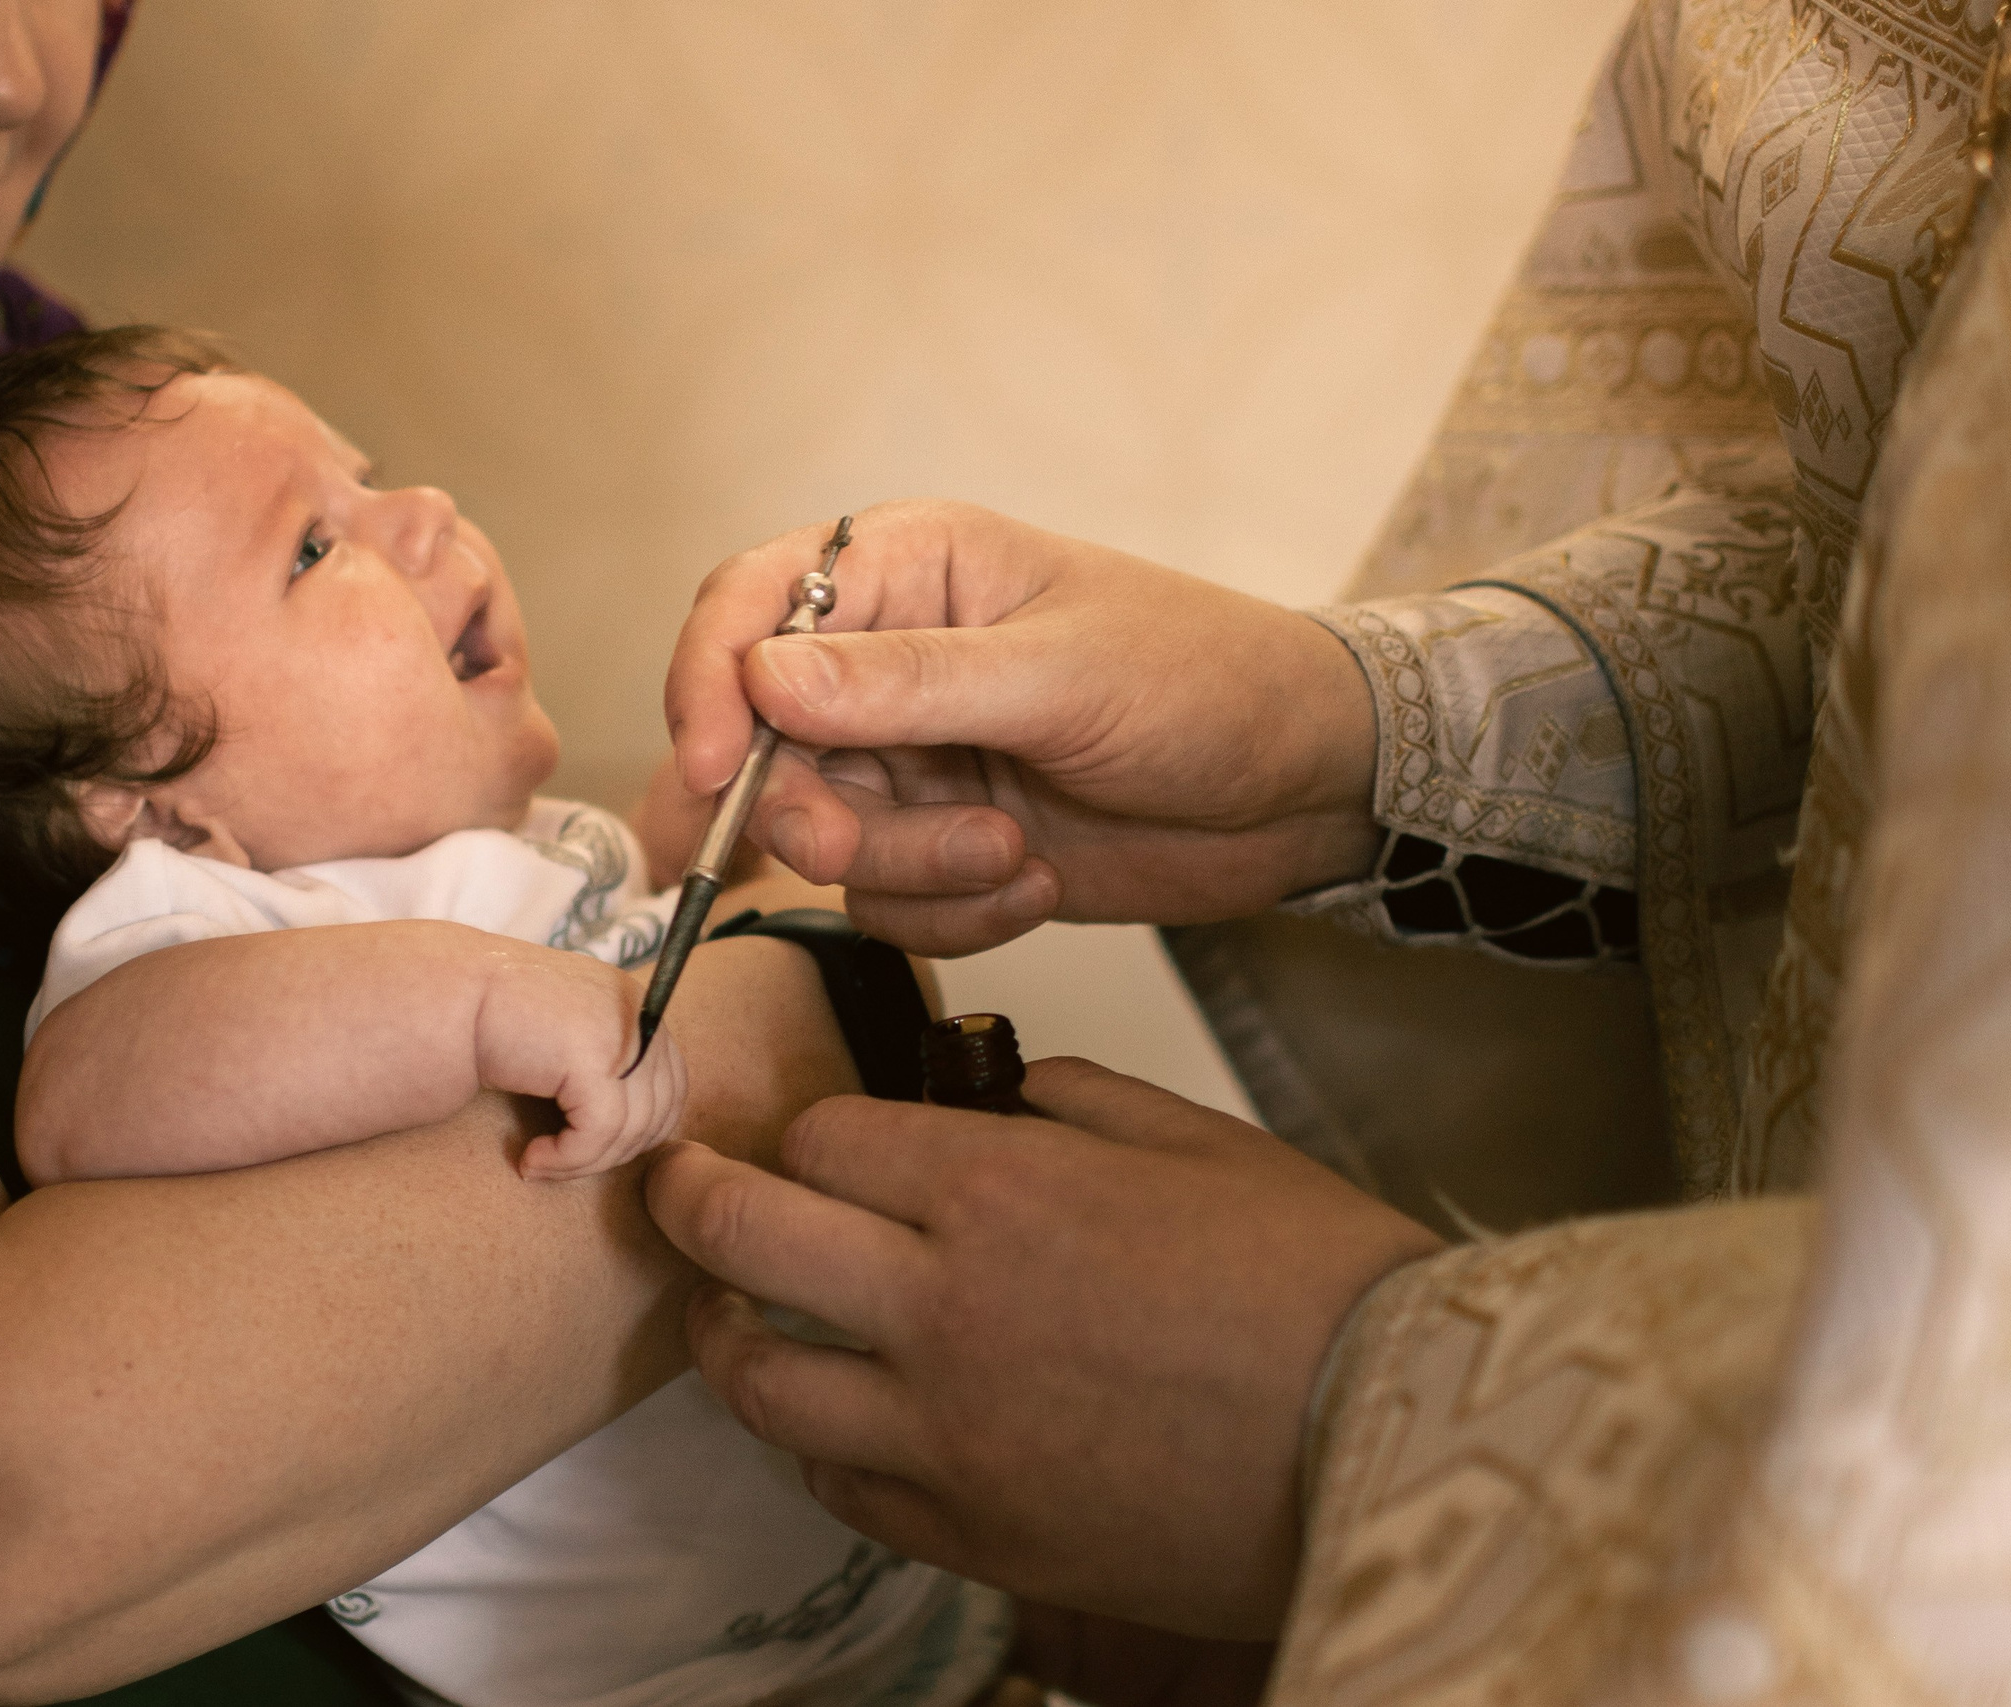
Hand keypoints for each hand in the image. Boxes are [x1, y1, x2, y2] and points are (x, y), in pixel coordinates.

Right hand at [478, 948, 688, 1180]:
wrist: (449, 995)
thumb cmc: (498, 1023)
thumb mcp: (568, 1037)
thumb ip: (608, 1066)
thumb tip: (641, 1131)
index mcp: (638, 1008)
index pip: (671, 1088)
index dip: (636, 1132)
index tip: (588, 1150)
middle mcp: (639, 1015)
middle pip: (659, 1113)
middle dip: (611, 1153)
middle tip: (562, 1165)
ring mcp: (620, 1033)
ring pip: (630, 1131)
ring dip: (582, 1163)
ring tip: (539, 1164)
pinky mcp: (592, 1057)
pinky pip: (598, 1133)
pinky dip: (567, 1159)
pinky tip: (530, 1159)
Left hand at [643, 1058, 1440, 1636]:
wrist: (1395, 1441)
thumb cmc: (1318, 1286)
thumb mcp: (1198, 1138)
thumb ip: (1074, 1098)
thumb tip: (1005, 1090)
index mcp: (996, 1188)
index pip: (821, 1139)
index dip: (804, 1131)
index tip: (804, 1138)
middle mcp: (941, 1306)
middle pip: (746, 1238)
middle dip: (692, 1199)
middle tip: (676, 1186)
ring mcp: (944, 1432)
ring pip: (762, 1381)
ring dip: (727, 1335)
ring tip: (730, 1313)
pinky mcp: (974, 1533)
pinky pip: (840, 1487)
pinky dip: (816, 1447)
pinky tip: (832, 1423)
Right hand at [663, 500, 1382, 953]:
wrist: (1306, 787)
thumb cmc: (1207, 681)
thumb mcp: (1062, 675)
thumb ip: (908, 683)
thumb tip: (763, 678)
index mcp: (909, 569)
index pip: (747, 606)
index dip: (705, 685)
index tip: (708, 768)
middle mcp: (888, 662)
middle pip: (762, 746)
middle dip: (817, 812)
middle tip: (861, 846)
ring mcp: (910, 760)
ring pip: (824, 837)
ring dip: (911, 867)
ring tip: (1014, 853)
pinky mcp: (940, 845)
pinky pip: (883, 902)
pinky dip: (952, 912)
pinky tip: (1034, 881)